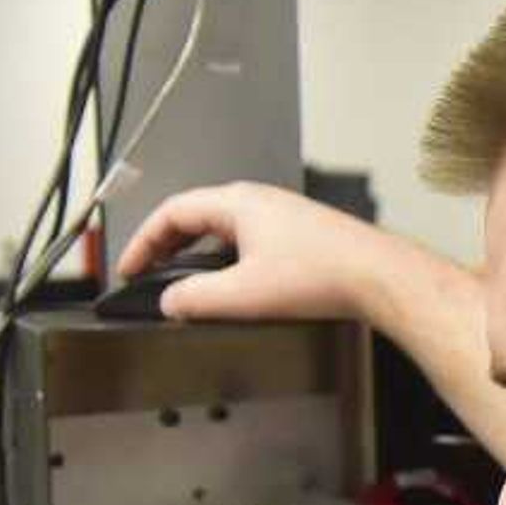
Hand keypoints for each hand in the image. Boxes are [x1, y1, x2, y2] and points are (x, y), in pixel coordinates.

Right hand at [112, 181, 404, 326]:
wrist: (377, 276)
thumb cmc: (323, 273)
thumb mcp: (243, 293)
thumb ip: (196, 299)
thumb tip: (171, 302)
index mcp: (237, 203)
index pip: (171, 213)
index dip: (142, 242)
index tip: (128, 268)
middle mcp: (258, 202)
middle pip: (194, 217)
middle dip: (165, 247)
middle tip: (147, 274)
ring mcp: (280, 217)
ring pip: (222, 231)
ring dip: (196, 256)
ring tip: (184, 285)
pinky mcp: (298, 236)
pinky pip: (246, 242)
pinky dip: (225, 262)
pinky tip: (231, 289)